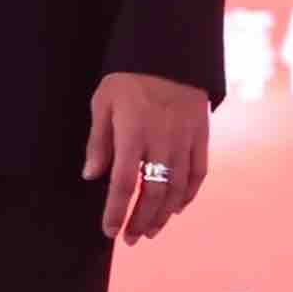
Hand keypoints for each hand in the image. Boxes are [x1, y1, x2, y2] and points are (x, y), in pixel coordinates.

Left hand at [83, 71, 212, 242]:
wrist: (172, 53)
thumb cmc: (130, 78)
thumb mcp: (104, 103)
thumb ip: (99, 141)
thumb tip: (91, 175)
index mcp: (133, 134)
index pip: (123, 184)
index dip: (116, 212)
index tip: (109, 231)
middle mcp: (162, 142)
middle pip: (152, 193)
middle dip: (140, 220)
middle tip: (130, 238)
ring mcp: (185, 141)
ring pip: (177, 189)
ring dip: (163, 214)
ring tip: (151, 230)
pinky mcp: (201, 137)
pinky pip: (198, 173)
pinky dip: (188, 195)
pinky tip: (177, 208)